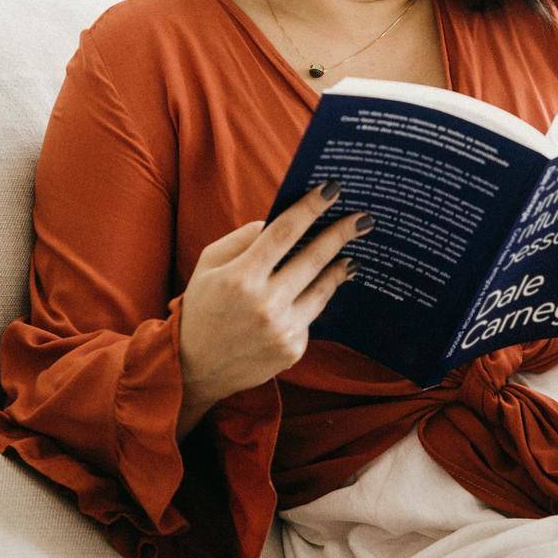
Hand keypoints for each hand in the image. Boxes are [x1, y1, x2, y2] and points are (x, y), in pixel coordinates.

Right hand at [177, 182, 371, 435]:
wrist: (194, 368)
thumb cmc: (202, 307)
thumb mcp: (209, 264)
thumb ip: (244, 239)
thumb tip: (282, 220)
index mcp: (241, 277)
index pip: (285, 232)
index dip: (311, 207)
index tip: (333, 189)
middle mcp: (265, 304)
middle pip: (314, 258)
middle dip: (341, 232)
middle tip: (363, 219)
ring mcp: (282, 329)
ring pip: (322, 288)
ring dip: (340, 267)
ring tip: (352, 254)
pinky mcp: (292, 349)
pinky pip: (311, 315)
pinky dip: (315, 299)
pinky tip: (320, 289)